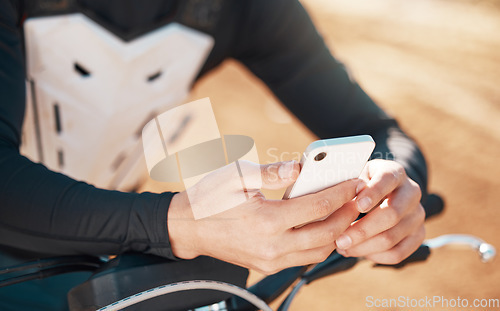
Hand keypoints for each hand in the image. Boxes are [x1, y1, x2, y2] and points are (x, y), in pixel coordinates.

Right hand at [168, 160, 362, 273]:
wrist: (187, 228)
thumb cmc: (210, 197)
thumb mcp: (236, 174)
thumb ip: (272, 171)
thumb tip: (302, 167)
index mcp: (265, 220)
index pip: (317, 207)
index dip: (340, 193)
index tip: (353, 181)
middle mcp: (271, 246)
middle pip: (326, 234)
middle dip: (347, 215)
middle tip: (357, 198)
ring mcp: (270, 260)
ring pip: (319, 252)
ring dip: (337, 232)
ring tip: (345, 212)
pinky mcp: (267, 266)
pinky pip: (304, 258)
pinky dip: (320, 243)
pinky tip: (322, 226)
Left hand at [335, 159, 424, 264]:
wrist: (377, 194)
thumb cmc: (357, 185)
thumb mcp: (352, 177)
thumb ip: (347, 185)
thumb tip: (334, 199)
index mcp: (395, 172)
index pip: (388, 179)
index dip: (374, 193)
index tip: (358, 205)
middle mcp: (411, 192)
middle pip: (392, 214)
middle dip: (362, 230)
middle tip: (339, 239)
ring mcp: (417, 215)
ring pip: (392, 238)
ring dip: (363, 247)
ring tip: (342, 247)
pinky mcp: (418, 235)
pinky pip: (397, 253)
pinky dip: (374, 256)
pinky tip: (356, 251)